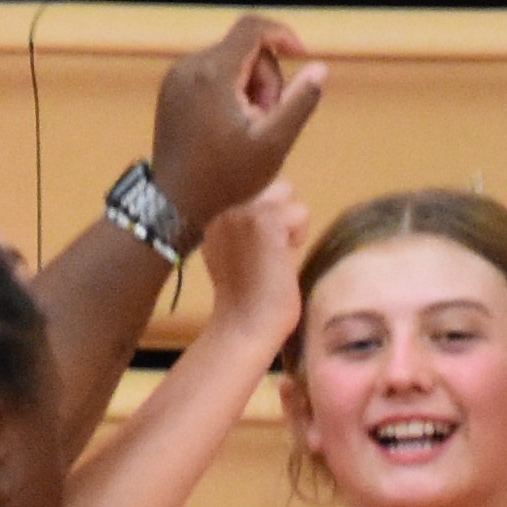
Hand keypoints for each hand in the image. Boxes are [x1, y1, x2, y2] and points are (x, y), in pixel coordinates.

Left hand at [149, 16, 328, 233]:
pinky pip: (210, 74)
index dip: (283, 35)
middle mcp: (190, 65)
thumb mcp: (273, 144)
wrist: (174, 202)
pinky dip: (229, 90)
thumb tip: (320, 68)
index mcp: (213, 72)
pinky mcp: (170, 90)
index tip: (302, 56)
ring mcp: (176, 77)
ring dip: (248, 85)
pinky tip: (231, 124)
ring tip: (249, 126)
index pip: (253, 28)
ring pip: (228, 60)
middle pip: (243, 48)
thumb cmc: (227, 177)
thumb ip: (299, 102)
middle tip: (268, 118)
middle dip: (265, 77)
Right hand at [205, 180, 311, 331]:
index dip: (264, 210)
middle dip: (277, 211)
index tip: (255, 245)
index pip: (250, 182)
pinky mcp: (266, 222)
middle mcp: (219, 202)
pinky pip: (299, 212)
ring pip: (286, 193)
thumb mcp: (227, 244)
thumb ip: (238, 217)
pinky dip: (297, 236)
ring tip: (275, 251)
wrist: (244, 325)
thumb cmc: (241, 292)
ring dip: (288, 221)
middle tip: (267, 247)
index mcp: (207, 207)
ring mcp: (242, 209)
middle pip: (271, 182)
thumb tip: (267, 200)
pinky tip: (282, 260)